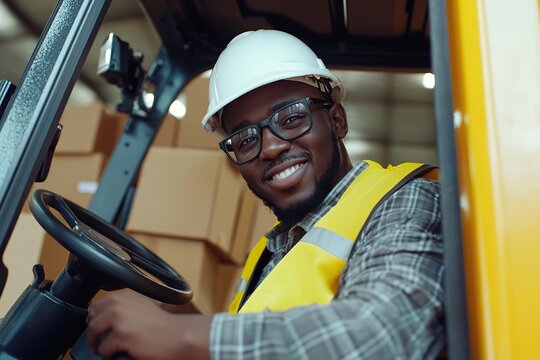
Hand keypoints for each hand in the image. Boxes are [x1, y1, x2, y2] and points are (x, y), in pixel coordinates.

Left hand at [87, 289, 211, 359]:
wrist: (177, 336)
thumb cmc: (163, 325)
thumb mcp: (142, 305)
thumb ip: (124, 306)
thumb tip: (102, 314)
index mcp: (124, 295)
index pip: (96, 305)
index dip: (96, 319)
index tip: (99, 328)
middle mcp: (119, 303)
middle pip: (92, 320)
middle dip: (94, 333)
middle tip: (100, 343)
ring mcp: (119, 319)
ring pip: (94, 334)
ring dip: (99, 345)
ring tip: (109, 350)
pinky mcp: (121, 336)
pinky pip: (103, 349)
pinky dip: (108, 355)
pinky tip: (118, 353)